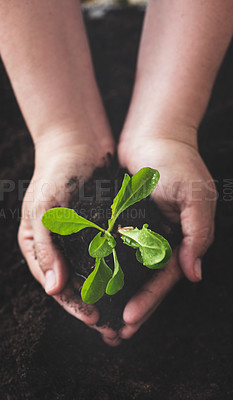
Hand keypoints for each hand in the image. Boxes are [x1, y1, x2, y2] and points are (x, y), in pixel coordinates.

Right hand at [18, 139, 120, 345]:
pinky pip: (113, 254)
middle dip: (95, 308)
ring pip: (97, 274)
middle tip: (114, 329)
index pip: (56, 286)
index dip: (74, 305)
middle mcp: (62, 246)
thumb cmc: (54, 175)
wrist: (79, 143)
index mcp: (41, 247)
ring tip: (127, 312)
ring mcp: (84, 238)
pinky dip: (121, 269)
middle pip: (78, 286)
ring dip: (110, 294)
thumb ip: (45, 250)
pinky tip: (134, 283)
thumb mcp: (41, 211)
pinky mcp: (104, 228)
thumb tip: (53, 290)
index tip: (93, 318)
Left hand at [118, 135, 215, 338]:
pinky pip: (116, 249)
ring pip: (131, 270)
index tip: (130, 319)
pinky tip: (96, 282)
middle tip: (116, 333)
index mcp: (182, 238)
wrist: (153, 134)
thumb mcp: (196, 197)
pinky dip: (109, 267)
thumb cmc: (176, 163)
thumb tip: (194, 275)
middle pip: (148, 281)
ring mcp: (143, 230)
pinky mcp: (124, 220)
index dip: (150, 299)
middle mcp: (163, 238)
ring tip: (105, 318)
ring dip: (120, 293)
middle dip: (135, 306)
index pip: (166, 277)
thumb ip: (198, 235)